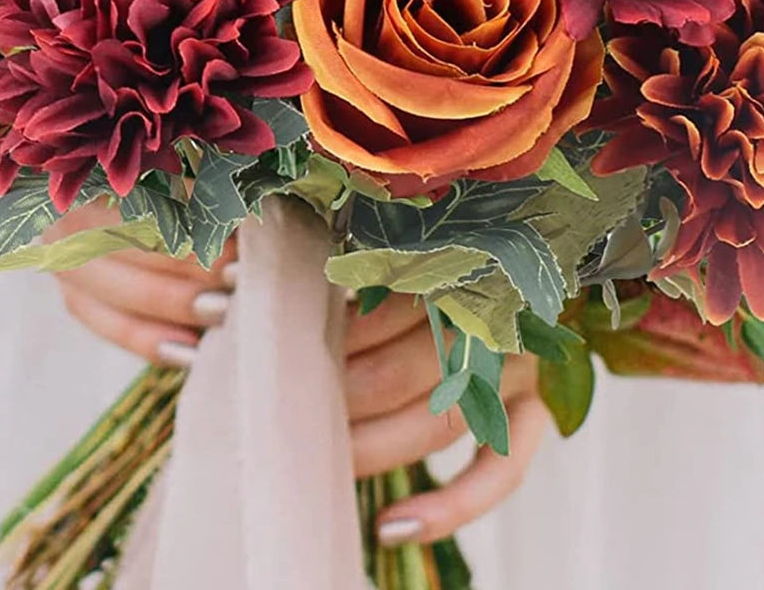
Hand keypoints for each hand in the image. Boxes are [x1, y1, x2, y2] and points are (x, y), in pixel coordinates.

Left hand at [50, 215, 546, 542]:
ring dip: (372, 449)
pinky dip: (451, 506)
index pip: (377, 305)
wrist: (510, 259)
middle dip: (334, 398)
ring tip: (316, 465)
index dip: (318, 330)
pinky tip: (391, 526)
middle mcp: (486, 311)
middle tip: (278, 412)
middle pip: (400, 369)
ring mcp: (516, 363)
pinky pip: (502, 470)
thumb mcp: (368, 238)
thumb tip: (230, 273)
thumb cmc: (415, 253)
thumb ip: (319, 256)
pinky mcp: (533, 409)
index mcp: (445, 258)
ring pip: (439, 420)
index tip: (260, 343)